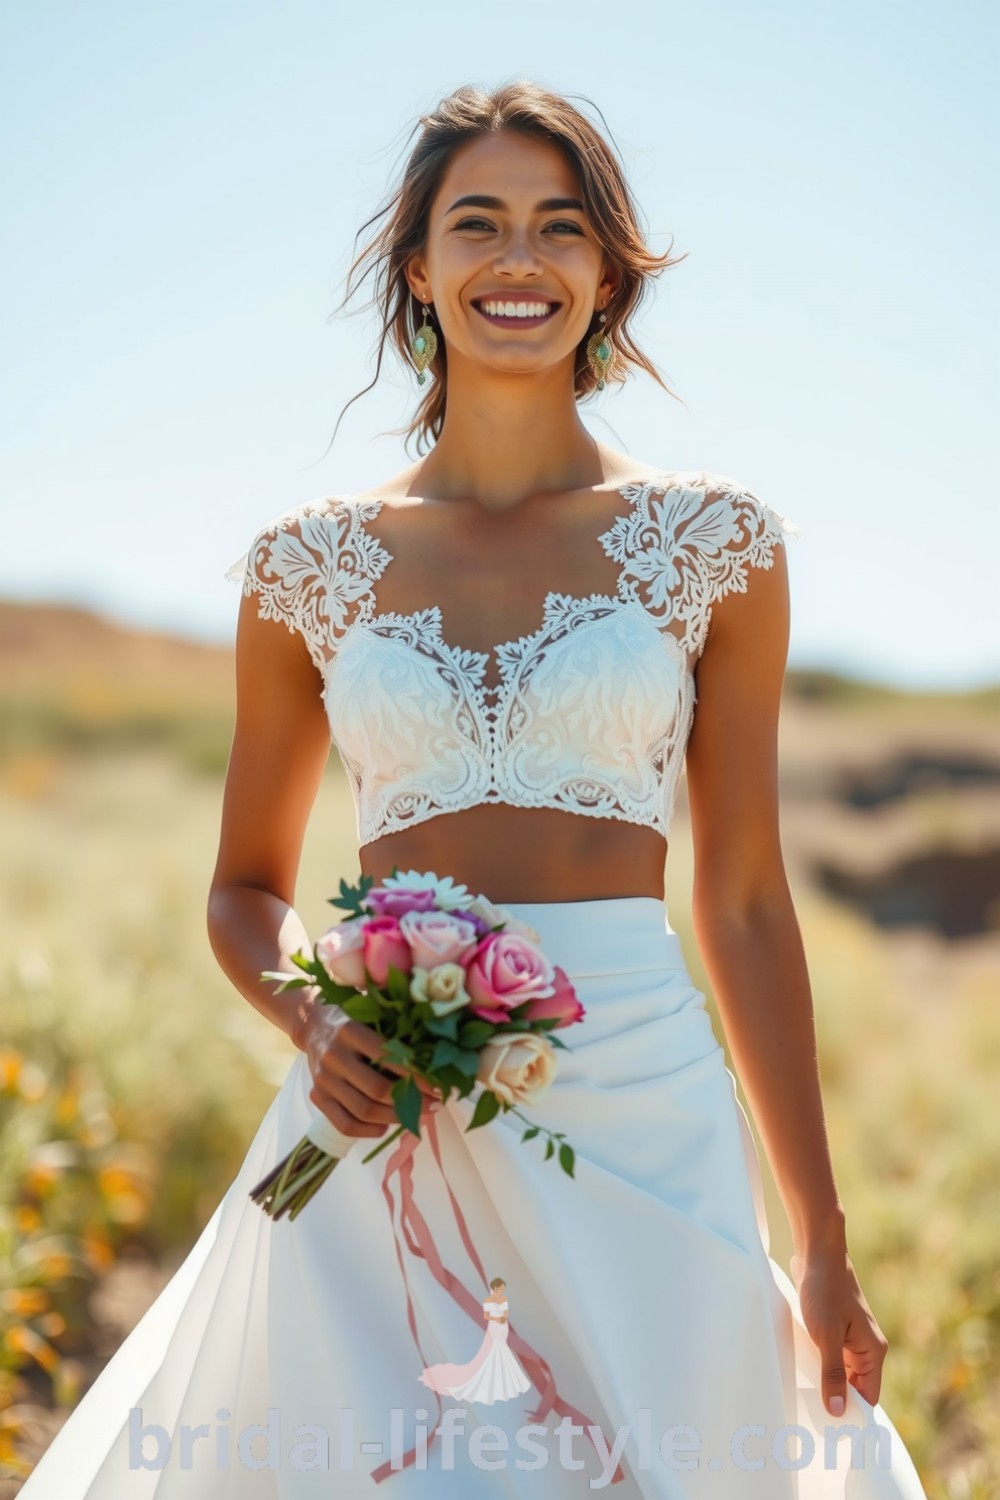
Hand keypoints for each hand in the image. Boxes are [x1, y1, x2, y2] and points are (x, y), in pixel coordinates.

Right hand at [302, 1005, 442, 1140]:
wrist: (313, 1026)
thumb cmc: (354, 1022)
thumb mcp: (371, 1018)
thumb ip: (394, 1039)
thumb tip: (431, 1068)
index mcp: (350, 1032)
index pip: (387, 1059)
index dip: (415, 1077)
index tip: (437, 1088)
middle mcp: (334, 1056)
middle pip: (376, 1089)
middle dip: (410, 1102)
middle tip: (433, 1106)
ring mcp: (323, 1079)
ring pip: (363, 1111)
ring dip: (394, 1119)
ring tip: (415, 1117)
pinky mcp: (316, 1097)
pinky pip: (344, 1124)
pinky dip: (368, 1131)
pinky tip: (385, 1127)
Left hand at [790, 1245, 889, 1416]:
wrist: (817, 1253)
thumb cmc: (824, 1291)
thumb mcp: (825, 1335)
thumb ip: (831, 1373)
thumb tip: (837, 1411)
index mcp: (872, 1351)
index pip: (869, 1396)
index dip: (853, 1414)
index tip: (833, 1430)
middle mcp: (866, 1348)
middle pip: (855, 1388)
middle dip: (838, 1401)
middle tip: (813, 1419)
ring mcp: (851, 1338)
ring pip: (842, 1373)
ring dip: (827, 1383)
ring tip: (806, 1399)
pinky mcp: (836, 1329)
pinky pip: (831, 1357)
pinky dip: (821, 1366)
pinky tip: (804, 1373)